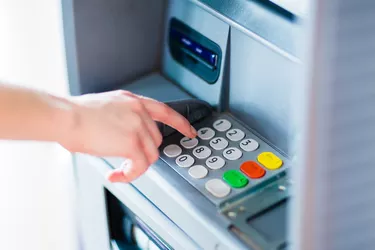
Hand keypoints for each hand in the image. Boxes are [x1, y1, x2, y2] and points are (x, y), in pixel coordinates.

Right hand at [61, 90, 196, 182]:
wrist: (65, 117)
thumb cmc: (76, 115)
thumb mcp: (106, 108)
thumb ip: (122, 119)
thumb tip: (124, 138)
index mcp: (132, 101)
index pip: (165, 111)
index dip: (180, 123)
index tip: (190, 132)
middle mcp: (139, 111)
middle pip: (155, 140)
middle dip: (143, 153)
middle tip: (126, 161)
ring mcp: (138, 126)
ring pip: (151, 155)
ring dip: (136, 166)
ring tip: (119, 170)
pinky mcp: (132, 143)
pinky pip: (141, 166)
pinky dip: (131, 175)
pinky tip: (117, 175)